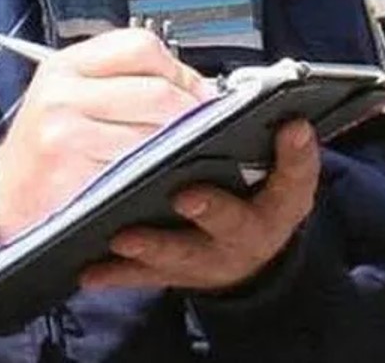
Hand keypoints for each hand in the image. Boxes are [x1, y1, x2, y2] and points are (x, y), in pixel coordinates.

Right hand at [0, 29, 212, 243]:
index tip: (191, 92)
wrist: (4, 198)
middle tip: (196, 129)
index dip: (178, 70)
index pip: (140, 46)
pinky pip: (137, 166)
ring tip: (168, 154)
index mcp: (64, 66)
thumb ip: (120, 80)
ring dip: (175, 147)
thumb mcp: (66, 97)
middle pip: (157, 89)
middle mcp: (62, 93)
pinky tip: (145, 175)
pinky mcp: (73, 170)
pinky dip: (153, 172)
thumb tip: (193, 87)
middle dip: (188, 112)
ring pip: (154, 131)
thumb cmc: (42, 150)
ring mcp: (66, 131)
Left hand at [81, 120, 319, 291]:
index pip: (295, 179)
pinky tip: (89, 270)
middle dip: (211, 209)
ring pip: (180, 254)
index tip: (292, 127)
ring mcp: (206, 258)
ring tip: (123, 237)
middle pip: (233, 223)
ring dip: (152, 246)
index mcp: (277, 203)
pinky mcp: (171, 273)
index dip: (295, 157)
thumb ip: (267, 140)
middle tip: (186, 195)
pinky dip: (114, 273)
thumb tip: (262, 109)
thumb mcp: (274, 170)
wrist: (242, 255)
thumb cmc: (250, 194)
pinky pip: (140, 275)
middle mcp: (245, 235)